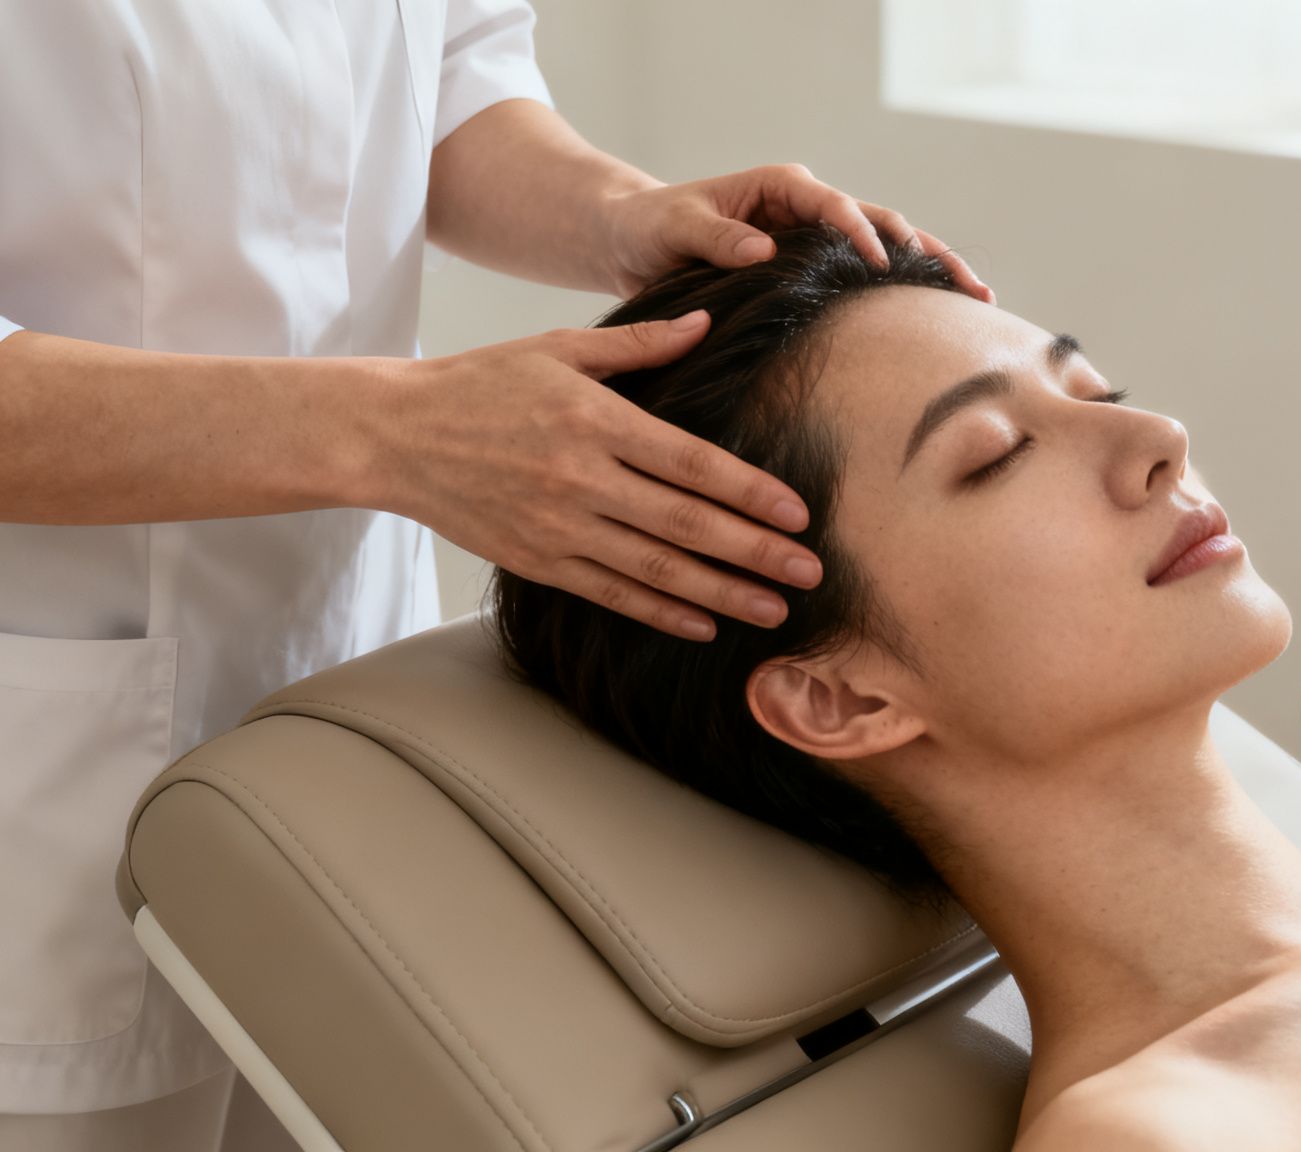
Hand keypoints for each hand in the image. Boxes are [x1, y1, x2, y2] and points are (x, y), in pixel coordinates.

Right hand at [377, 312, 818, 640]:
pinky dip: (662, 612)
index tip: (798, 514)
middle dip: (756, 552)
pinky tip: (706, 623)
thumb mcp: (559, 348)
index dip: (750, 493)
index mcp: (595, 422)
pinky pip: (612, 594)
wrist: (393, 435)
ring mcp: (558, 527)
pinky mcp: (538, 561)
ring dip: (723, 593)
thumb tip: (707, 322)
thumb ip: (639, 344)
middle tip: (811, 571)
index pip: (691, 464)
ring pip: (656, 570)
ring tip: (776, 609)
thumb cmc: (482, 383)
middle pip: (686, 525)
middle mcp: (581, 480)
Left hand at [601, 163, 994, 302]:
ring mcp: (820, 237)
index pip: (836, 207)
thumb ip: (715, 237)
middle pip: (885, 223)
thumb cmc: (651, 228)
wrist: (638, 240)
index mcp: (782, 188)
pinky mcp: (819, 267)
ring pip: (892, 248)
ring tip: (979, 299)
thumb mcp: (675, 228)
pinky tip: (942, 318)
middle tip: (969, 286)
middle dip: (928, 253)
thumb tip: (762, 249)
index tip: (884, 265)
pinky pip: (871, 277)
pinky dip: (908, 293)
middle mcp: (811, 207)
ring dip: (934, 271)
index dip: (864, 234)